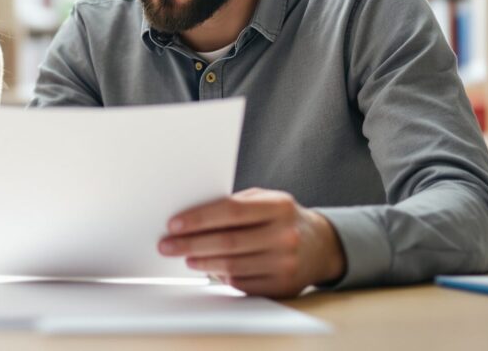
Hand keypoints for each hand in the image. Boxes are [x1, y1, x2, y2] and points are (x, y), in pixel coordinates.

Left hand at [158, 188, 345, 297]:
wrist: (320, 245)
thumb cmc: (281, 218)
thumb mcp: (265, 201)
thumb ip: (234, 204)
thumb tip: (191, 216)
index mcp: (280, 207)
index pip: (232, 211)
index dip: (199, 218)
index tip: (174, 224)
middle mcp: (285, 235)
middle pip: (228, 242)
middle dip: (191, 244)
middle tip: (167, 245)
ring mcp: (286, 264)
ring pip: (233, 266)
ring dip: (202, 262)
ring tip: (185, 257)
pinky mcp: (283, 287)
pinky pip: (243, 284)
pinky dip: (221, 277)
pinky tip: (209, 270)